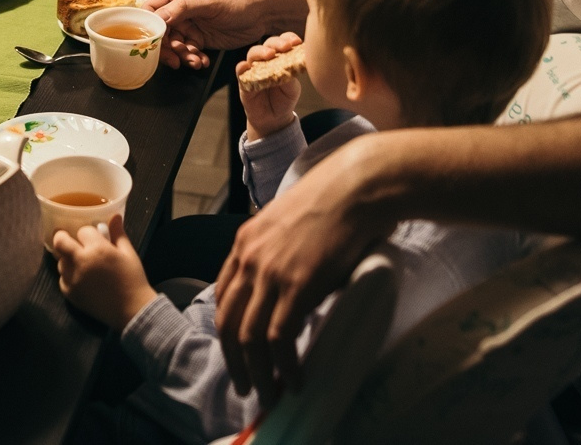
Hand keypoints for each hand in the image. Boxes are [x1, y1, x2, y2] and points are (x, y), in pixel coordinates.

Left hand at [50, 215, 158, 330]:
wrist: (131, 310)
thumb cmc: (132, 279)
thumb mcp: (128, 253)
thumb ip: (118, 233)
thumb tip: (115, 216)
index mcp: (97, 249)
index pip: (83, 230)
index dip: (89, 232)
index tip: (94, 237)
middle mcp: (80, 262)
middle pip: (60, 241)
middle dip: (63, 237)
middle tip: (69, 239)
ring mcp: (72, 278)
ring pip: (60, 260)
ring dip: (68, 258)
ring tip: (81, 262)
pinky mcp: (69, 293)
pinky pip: (62, 278)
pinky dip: (68, 275)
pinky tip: (81, 278)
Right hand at [147, 0, 286, 69]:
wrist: (262, 14)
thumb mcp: (211, 2)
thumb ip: (184, 8)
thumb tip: (160, 16)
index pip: (152, 9)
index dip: (147, 26)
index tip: (150, 41)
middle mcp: (180, 10)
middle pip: (160, 31)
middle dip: (167, 47)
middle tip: (176, 59)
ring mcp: (189, 26)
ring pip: (174, 45)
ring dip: (182, 55)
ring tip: (196, 60)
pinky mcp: (199, 40)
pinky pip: (188, 52)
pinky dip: (193, 59)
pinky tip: (203, 60)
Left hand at [214, 138, 395, 403]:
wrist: (357, 186)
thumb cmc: (335, 202)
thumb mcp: (291, 224)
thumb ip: (280, 253)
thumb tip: (290, 286)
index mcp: (245, 242)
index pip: (223, 297)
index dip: (229, 332)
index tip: (239, 354)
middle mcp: (250, 258)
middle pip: (228, 323)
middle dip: (235, 362)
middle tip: (247, 387)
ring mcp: (271, 272)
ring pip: (249, 337)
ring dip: (258, 373)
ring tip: (270, 394)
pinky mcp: (297, 285)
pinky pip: (279, 337)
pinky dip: (284, 365)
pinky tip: (295, 380)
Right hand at [237, 34, 303, 139]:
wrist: (274, 119)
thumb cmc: (284, 99)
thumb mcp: (292, 88)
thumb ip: (289, 76)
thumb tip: (288, 67)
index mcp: (281, 57)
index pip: (283, 42)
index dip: (289, 38)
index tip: (297, 42)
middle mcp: (266, 60)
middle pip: (268, 44)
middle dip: (277, 43)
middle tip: (285, 47)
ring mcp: (254, 69)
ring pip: (253, 53)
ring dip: (260, 52)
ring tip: (269, 55)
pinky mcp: (244, 81)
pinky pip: (240, 71)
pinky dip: (242, 67)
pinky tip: (245, 66)